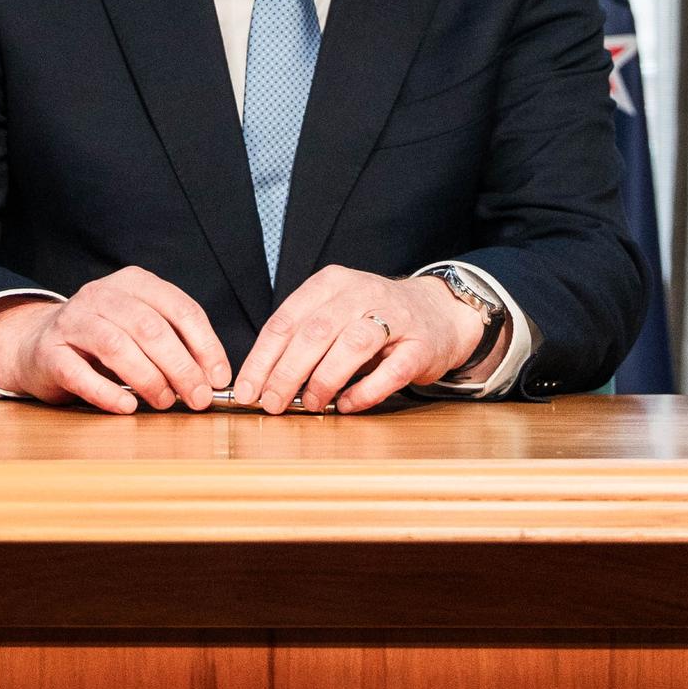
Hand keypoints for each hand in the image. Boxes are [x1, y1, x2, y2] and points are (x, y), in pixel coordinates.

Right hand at [0, 267, 232, 412]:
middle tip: (198, 398)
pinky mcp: (48, 352)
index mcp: (133, 283)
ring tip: (164, 403)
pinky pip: (79, 373)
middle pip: (150, 328)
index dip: (205, 344)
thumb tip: (212, 378)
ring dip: (148, 379)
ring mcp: (71, 321)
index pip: (179, 308)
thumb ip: (174, 345)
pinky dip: (107, 393)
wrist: (36, 344)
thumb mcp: (140, 330)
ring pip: (116, 346)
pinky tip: (127, 407)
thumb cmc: (101, 341)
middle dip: (181, 366)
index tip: (218, 377)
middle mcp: (101, 295)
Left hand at [231, 265, 482, 414]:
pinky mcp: (421, 345)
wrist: (439, 312)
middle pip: (316, 332)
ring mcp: (395, 317)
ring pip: (353, 345)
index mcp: (332, 283)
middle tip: (271, 404)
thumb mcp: (335, 313)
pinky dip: (366, 391)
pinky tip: (348, 405)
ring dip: (325, 379)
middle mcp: (362, 293)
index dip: (263, 358)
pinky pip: (391, 370)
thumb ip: (302, 339)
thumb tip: (262, 382)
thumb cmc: (375, 318)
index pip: (287, 320)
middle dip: (287, 372)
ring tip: (310, 405)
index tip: (247, 390)